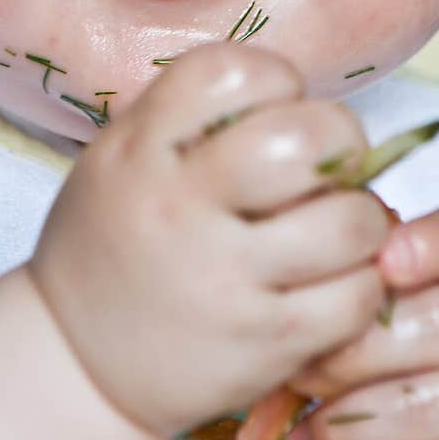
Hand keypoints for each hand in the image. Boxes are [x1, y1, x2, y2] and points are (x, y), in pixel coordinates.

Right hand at [28, 42, 390, 439]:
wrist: (73, 365)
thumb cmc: (114, 245)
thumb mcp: (120, 160)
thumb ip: (189, 120)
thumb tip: (297, 101)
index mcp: (139, 150)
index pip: (233, 74)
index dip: (276, 79)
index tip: (276, 110)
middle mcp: (178, 208)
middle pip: (305, 141)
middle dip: (341, 141)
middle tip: (330, 165)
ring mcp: (223, 281)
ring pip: (349, 223)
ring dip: (365, 220)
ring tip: (341, 229)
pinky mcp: (263, 344)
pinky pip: (357, 297)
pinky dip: (363, 284)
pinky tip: (335, 283)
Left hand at [287, 205, 438, 439]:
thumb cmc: (410, 375)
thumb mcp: (392, 323)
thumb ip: (356, 302)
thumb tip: (288, 312)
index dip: (431, 242)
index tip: (384, 258)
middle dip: (354, 349)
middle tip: (302, 373)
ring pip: (433, 406)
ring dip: (351, 424)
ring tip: (311, 436)